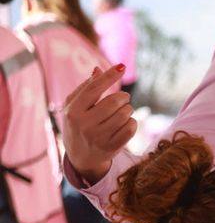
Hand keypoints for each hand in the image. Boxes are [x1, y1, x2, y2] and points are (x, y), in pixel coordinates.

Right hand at [62, 66, 134, 181]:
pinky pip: (131, 128)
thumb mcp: (76, 106)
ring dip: (128, 110)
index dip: (109, 76)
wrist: (80, 157)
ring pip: (125, 114)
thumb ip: (86, 88)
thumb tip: (98, 70)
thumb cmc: (79, 124)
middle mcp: (84, 124)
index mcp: (73, 110)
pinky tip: (125, 123)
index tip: (122, 66)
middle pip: (114, 101)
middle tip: (123, 99)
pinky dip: (132, 123)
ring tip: (123, 112)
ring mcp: (97, 137)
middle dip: (123, 97)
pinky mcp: (111, 147)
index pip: (94, 88)